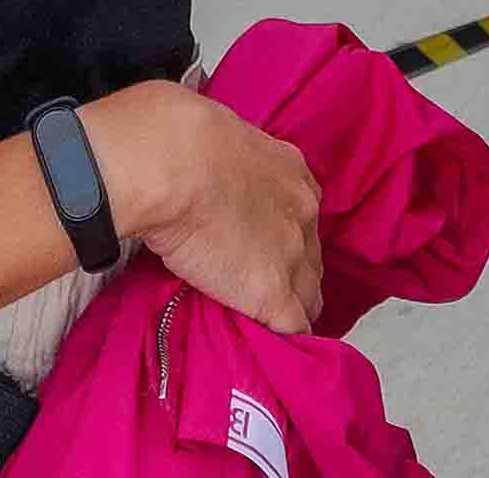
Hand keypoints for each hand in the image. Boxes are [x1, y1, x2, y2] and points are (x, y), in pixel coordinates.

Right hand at [98, 81, 323, 332]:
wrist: (177, 163)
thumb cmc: (183, 139)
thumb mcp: (222, 141)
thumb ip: (229, 166)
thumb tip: (208, 175)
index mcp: (293, 174)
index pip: (304, 217)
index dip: (288, 238)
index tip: (269, 250)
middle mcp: (304, 213)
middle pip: (312, 258)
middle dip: (295, 275)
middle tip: (266, 291)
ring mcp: (292, 254)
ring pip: (310, 295)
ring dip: (293, 309)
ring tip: (271, 328)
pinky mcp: (272, 293)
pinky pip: (294, 326)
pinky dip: (285, 339)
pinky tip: (273, 350)